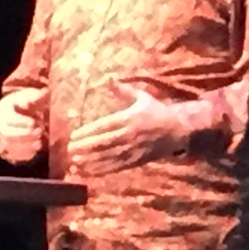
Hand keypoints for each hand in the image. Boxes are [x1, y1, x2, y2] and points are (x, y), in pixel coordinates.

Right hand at [0, 88, 46, 163]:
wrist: (16, 115)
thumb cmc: (24, 104)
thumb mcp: (29, 97)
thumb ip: (37, 97)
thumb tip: (46, 92)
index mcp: (3, 110)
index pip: (8, 118)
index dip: (20, 122)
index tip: (33, 122)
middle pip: (7, 134)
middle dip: (24, 134)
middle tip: (39, 131)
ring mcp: (2, 138)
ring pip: (10, 146)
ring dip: (26, 144)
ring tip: (39, 140)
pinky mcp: (8, 149)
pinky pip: (13, 154)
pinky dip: (25, 152)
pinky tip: (36, 147)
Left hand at [67, 80, 196, 175]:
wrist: (178, 130)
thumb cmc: (157, 111)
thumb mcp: (142, 97)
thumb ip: (123, 90)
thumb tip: (108, 79)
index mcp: (130, 118)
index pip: (105, 126)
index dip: (89, 132)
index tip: (74, 136)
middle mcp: (131, 134)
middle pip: (105, 142)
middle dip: (87, 147)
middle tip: (70, 150)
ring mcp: (134, 149)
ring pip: (110, 156)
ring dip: (92, 160)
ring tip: (75, 162)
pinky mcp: (137, 160)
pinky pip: (118, 166)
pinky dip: (104, 170)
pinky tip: (91, 171)